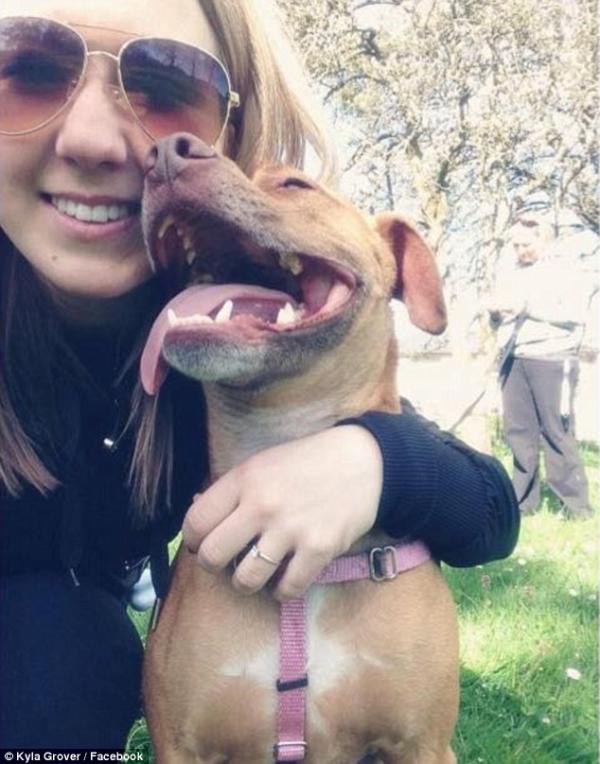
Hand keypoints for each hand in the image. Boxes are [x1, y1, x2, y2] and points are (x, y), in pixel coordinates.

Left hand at [182, 425, 382, 599]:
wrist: (363, 462)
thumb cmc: (306, 462)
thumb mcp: (262, 463)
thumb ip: (231, 490)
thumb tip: (197, 517)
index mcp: (244, 479)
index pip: (196, 522)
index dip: (194, 539)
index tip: (203, 542)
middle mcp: (262, 505)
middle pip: (212, 557)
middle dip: (214, 565)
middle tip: (226, 561)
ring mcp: (291, 530)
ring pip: (245, 580)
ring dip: (246, 583)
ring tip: (254, 574)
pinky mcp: (319, 550)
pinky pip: (286, 589)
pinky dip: (281, 591)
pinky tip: (284, 578)